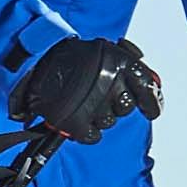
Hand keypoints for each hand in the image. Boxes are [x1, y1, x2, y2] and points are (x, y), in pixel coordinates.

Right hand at [14, 36, 163, 142]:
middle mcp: (110, 82)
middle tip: (100, 95)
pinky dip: (86, 130)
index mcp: (120, 63)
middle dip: (116, 105)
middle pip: (126, 107)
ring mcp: (93, 103)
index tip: (152, 111)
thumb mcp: (106, 50)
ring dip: (98, 115)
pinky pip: (92, 135)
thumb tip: (150, 84)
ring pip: (109, 122)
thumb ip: (128, 65)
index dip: (152, 102)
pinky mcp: (76, 121)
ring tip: (83, 101)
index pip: (148, 88)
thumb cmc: (69, 55)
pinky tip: (79, 118)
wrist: (34, 60)